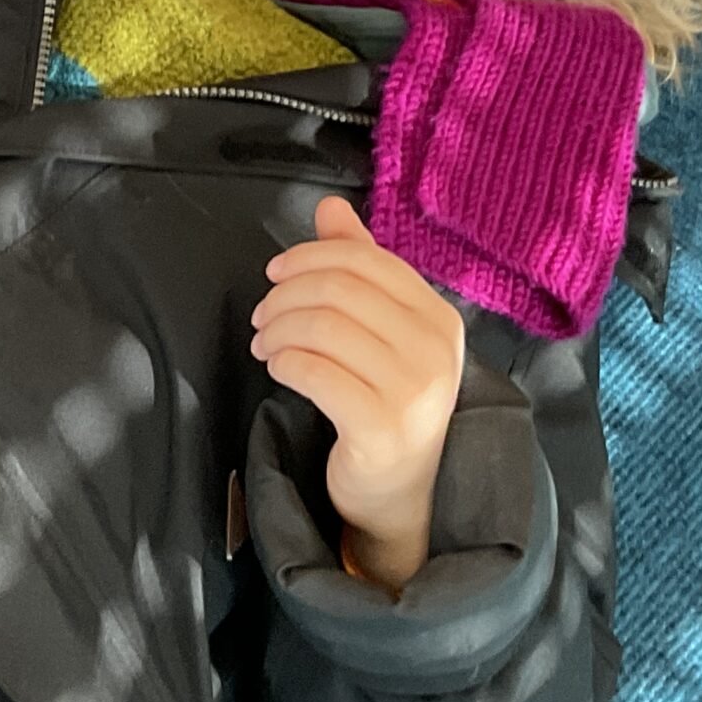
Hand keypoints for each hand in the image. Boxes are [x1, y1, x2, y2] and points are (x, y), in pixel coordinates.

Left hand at [252, 196, 464, 591]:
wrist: (400, 494)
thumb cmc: (387, 401)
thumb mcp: (381, 330)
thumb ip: (360, 266)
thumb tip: (329, 207)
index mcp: (438, 317)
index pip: (365, 259)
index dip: (309, 256)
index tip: (276, 274)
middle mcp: (435, 349)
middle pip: (339, 289)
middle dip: (285, 295)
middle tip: (263, 317)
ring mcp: (414, 391)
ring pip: (322, 327)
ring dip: (277, 330)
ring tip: (266, 344)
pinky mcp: (383, 428)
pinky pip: (314, 372)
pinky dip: (284, 362)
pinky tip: (278, 368)